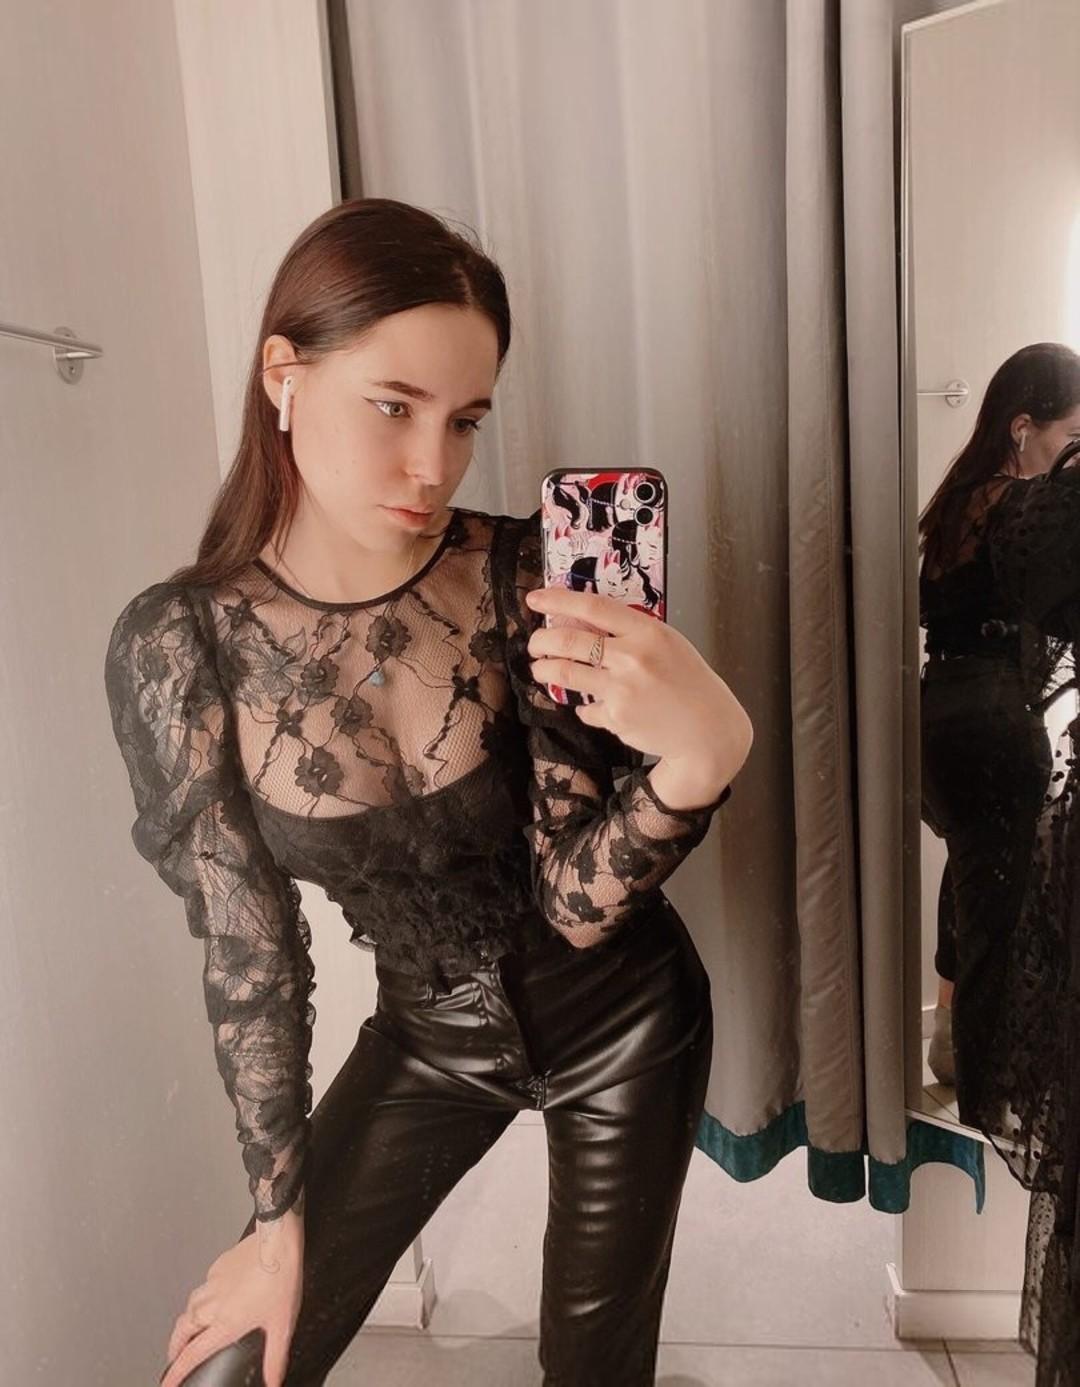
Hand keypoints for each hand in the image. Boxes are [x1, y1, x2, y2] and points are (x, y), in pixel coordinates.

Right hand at [161, 1215, 303, 1386]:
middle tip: (175, 1357)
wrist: (277, 1240)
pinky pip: (204, 1284)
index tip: (167, 1383)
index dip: (176, 1372)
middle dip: (174, 1347)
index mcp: (226, 1323)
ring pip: (190, 1305)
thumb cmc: (281, 1278)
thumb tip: (274, 1381)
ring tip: (192, 1328)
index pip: (192, 1355)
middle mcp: (213, 1304)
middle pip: (181, 1330)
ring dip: (186, 1321)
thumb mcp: (282, 1325)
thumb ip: (275, 1357)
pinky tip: (215, 1294)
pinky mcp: (218, 1265)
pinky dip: (203, 1295)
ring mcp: (213, 1283)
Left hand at [524, 586, 751, 782]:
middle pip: (569, 640)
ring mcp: (622, 690)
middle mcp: (632, 658)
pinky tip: (590, 705)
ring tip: (541, 668)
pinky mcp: (616, 718)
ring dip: (545, 669)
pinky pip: (585, 708)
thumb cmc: (687, 681)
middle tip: (534, 644)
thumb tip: (583, 622)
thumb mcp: (667, 643)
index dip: (558, 600)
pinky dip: (583, 706)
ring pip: (565, 673)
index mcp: (647, 632)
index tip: (535, 600)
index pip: (593, 607)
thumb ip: (630, 632)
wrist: (708, 728)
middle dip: (541, 640)